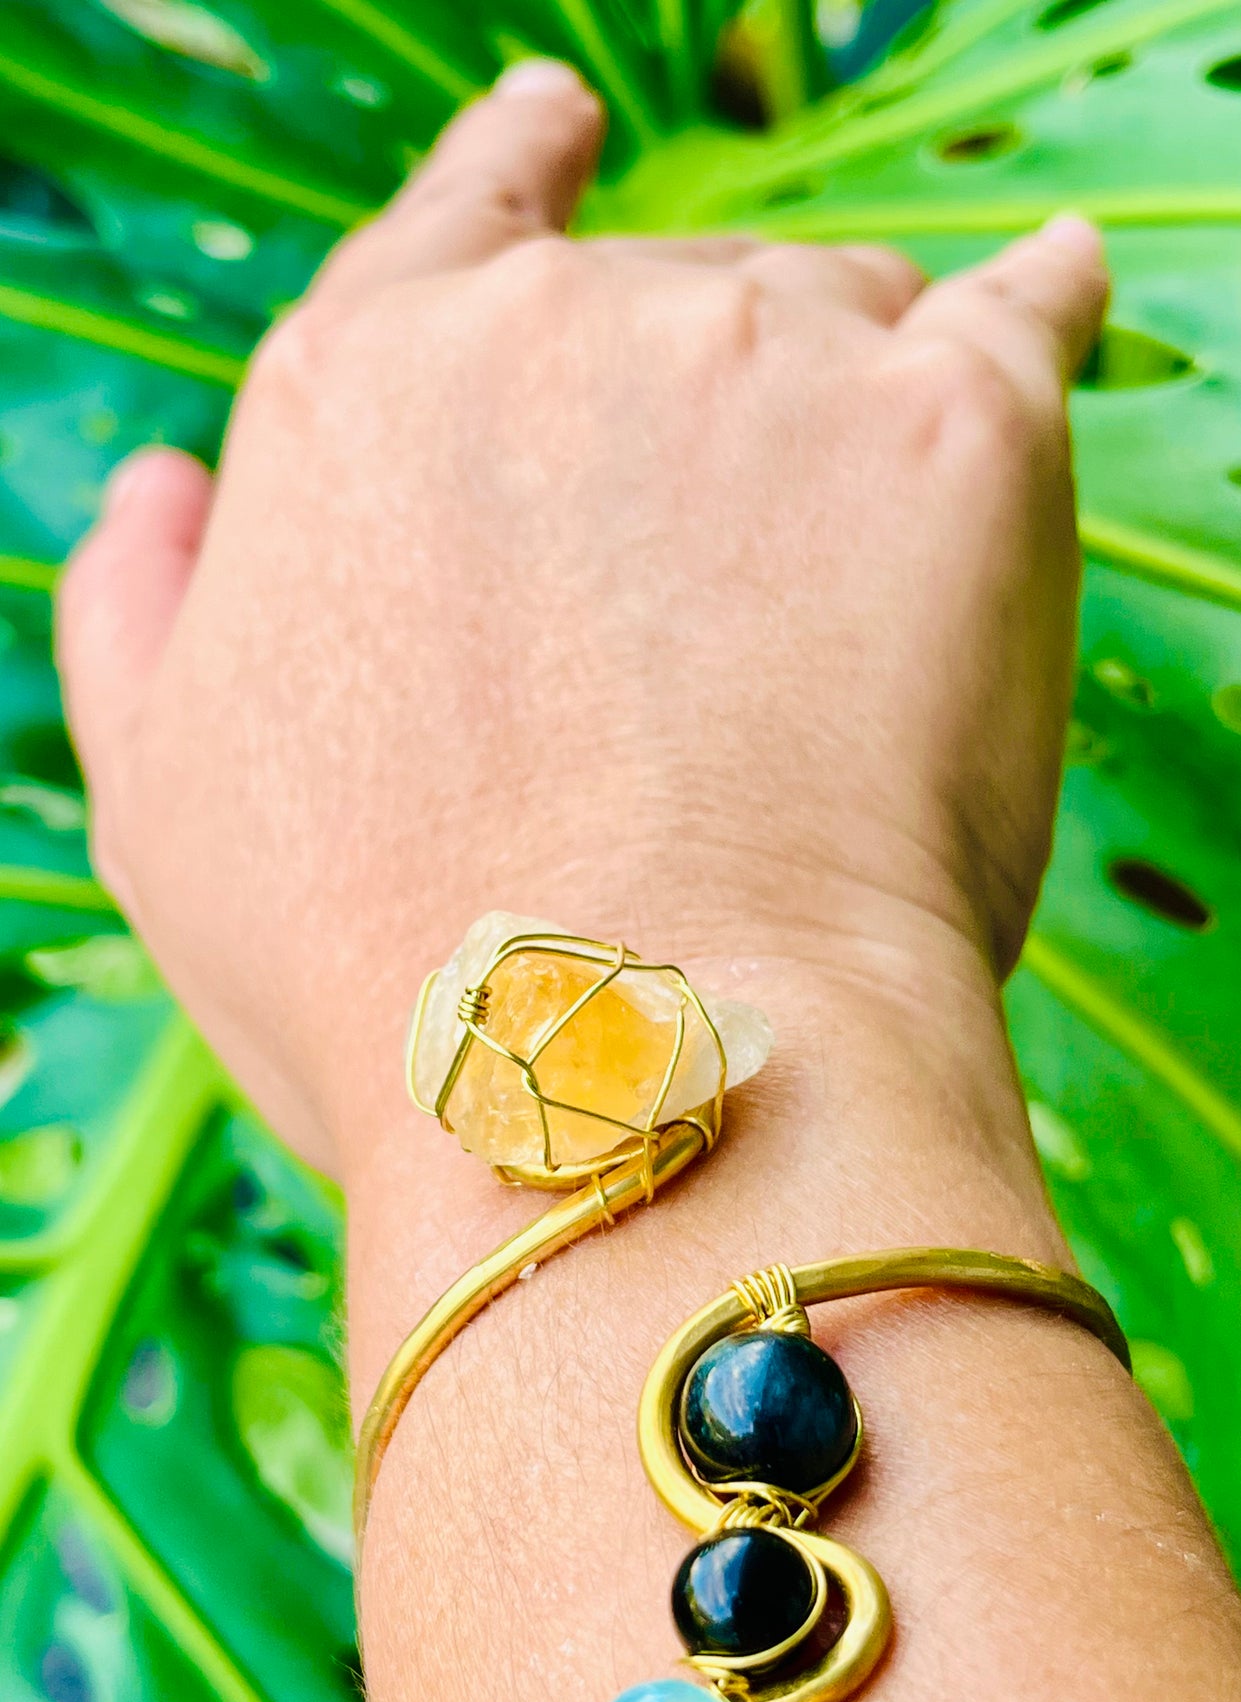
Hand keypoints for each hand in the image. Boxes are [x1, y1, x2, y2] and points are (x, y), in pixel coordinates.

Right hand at [56, 60, 1106, 1180]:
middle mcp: (549, 331)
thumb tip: (163, 489)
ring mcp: (760, 359)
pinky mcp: (957, 430)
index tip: (560, 133)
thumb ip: (149, 619)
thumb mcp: (172, 811)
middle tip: (725, 608)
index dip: (519, 173)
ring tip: (851, 618)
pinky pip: (1030, 310)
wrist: (628, 1078)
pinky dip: (1040, 314)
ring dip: (848, 421)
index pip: (457, 221)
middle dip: (705, 409)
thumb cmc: (392, 979)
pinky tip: (1052, 302)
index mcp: (362, 396)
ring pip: (842, 316)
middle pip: (673, 295)